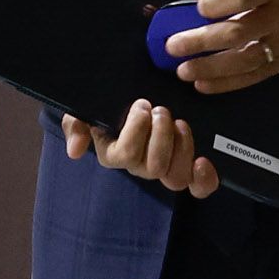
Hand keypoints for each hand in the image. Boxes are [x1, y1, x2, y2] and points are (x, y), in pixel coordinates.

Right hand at [63, 100, 218, 198]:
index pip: (125, 155)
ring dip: (181, 147)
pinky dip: (203, 179)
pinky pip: (197, 187)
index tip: (143, 104)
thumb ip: (76, 125)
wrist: (134, 91)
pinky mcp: (187, 167)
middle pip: (153, 167)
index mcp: (114, 154)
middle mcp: (139, 166)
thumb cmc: (109, 102)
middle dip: (160, 135)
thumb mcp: (85, 108)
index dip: (136, 131)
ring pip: (175, 177)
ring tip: (179, 122)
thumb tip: (75, 152)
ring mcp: (164, 168)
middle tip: (161, 110)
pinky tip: (203, 161)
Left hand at [167, 0, 278, 92]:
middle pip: (240, 31)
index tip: (198, 8)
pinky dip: (228, 83)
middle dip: (202, 42)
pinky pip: (255, 76)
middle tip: (174, 47)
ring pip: (245, 59)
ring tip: (184, 71)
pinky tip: (205, 85)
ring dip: (210, 68)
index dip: (220, 3)